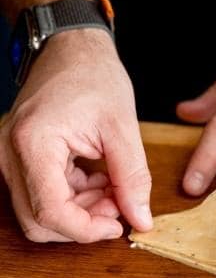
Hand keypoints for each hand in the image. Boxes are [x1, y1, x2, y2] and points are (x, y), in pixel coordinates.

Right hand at [0, 30, 151, 240]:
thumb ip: (133, 179)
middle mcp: (11, 152)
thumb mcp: (122, 127)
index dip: (87, 230)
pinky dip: (74, 200)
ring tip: (112, 189)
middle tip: (118, 203)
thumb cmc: (92, 75)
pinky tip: (98, 182)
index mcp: (33, 142)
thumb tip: (141, 221)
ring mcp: (12, 156)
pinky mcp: (20, 159)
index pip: (50, 212)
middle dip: (83, 223)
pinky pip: (44, 197)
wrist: (70, 47)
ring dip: (81, 214)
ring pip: (41, 214)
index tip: (119, 225)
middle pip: (39, 221)